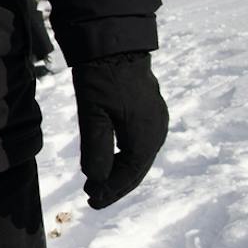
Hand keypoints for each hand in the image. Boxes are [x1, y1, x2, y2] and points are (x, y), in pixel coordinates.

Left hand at [72, 52, 167, 207]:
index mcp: (146, 136)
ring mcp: (156, 122)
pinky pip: (139, 145)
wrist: (116, 46)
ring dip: (119, 173)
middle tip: (92, 199)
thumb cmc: (102, 79)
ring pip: (139, 158)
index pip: (129, 174)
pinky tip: (110, 162)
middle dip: (115, 186)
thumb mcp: (93, 115)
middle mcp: (156, 132)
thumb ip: (96, 149)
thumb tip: (97, 180)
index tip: (90, 201)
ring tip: (97, 185)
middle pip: (137, 169)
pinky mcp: (151, 113)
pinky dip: (124, 158)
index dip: (110, 190)